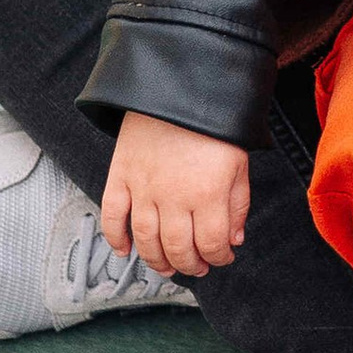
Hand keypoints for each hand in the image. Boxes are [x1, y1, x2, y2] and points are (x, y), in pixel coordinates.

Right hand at [102, 113, 251, 277]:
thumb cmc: (213, 123)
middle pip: (178, 249)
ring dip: (156, 261)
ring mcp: (143, 188)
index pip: (212, 244)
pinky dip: (116, 238)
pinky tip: (124, 250)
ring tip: (167, 267)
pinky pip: (113, 216)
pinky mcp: (121, 176)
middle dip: (190, 265)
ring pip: (146, 240)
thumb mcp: (239, 163)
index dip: (219, 258)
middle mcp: (173, 196)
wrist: (178, 86)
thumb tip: (233, 239)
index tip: (222, 258)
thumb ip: (238, 205)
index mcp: (208, 193)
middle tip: (196, 267)